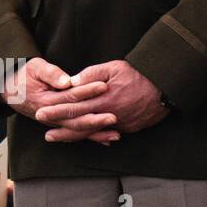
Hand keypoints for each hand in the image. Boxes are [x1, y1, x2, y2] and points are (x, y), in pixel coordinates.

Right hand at [3, 57, 117, 143]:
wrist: (10, 90)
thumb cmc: (24, 75)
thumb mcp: (34, 67)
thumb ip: (51, 74)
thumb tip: (67, 82)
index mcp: (45, 100)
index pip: (69, 96)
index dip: (87, 91)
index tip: (103, 86)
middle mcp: (50, 116)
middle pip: (75, 119)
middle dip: (96, 119)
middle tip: (114, 116)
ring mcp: (54, 123)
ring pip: (77, 130)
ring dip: (96, 133)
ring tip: (116, 134)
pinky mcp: (58, 125)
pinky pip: (76, 133)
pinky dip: (91, 138)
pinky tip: (106, 140)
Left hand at [35, 59, 167, 141]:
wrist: (164, 86)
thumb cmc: (136, 74)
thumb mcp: (112, 68)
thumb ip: (90, 75)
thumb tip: (71, 82)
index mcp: (102, 98)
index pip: (74, 107)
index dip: (56, 111)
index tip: (41, 114)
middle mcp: (109, 114)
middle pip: (80, 124)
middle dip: (61, 129)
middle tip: (45, 135)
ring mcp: (120, 123)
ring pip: (92, 133)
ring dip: (74, 136)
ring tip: (58, 138)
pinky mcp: (129, 127)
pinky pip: (107, 134)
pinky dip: (94, 137)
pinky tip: (83, 138)